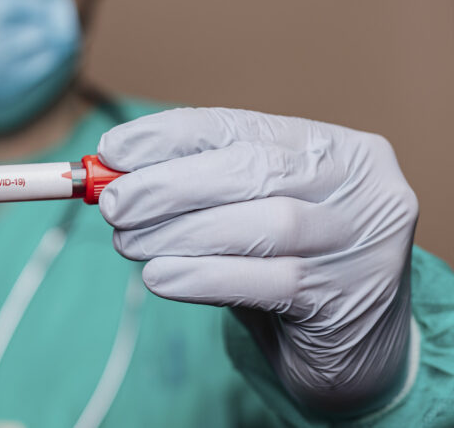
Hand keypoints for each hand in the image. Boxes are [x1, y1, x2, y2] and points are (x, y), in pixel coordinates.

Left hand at [97, 107, 417, 413]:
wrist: (356, 348)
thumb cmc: (289, 263)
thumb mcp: (252, 211)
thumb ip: (200, 188)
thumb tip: (115, 177)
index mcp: (333, 148)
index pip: (241, 126)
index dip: (169, 136)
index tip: (113, 150)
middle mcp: (358, 185)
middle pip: (252, 169)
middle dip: (168, 185)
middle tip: (113, 205)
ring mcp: (360, 242)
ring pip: (260, 224)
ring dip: (177, 233)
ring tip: (128, 243)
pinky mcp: (348, 298)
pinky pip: (265, 282)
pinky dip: (201, 277)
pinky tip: (160, 277)